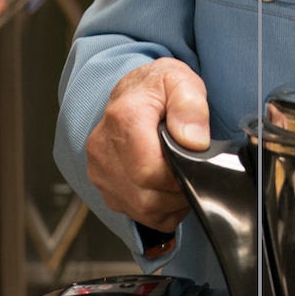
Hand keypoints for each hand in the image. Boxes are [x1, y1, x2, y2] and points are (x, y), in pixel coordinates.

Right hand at [86, 58, 210, 233]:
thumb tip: (193, 142)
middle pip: (147, 197)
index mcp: (124, 119)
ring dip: (168, 204)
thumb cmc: (155, 87)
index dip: (179, 177)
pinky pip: (136, 214)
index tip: (193, 166)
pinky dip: (157, 209)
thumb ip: (190, 107)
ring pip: (142, 210)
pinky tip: (165, 188)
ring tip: (178, 178)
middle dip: (177, 193)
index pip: (150, 171)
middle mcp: (104, 148)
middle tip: (191, 173)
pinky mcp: (103, 185)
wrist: (130, 92)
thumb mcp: (180, 81)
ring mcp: (101, 170)